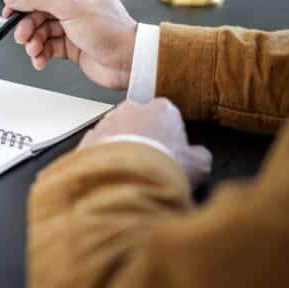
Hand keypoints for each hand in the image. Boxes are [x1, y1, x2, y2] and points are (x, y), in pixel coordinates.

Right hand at [2, 0, 136, 89]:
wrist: (128, 62)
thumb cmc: (111, 31)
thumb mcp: (70, 8)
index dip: (24, 0)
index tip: (9, 10)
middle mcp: (76, 4)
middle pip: (39, 10)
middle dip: (28, 25)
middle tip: (21, 36)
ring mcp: (74, 25)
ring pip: (42, 30)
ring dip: (34, 41)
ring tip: (34, 50)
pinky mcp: (72, 45)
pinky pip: (48, 46)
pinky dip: (41, 53)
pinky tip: (40, 59)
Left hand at [79, 98, 211, 185]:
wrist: (125, 180)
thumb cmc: (161, 168)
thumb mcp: (198, 165)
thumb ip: (200, 155)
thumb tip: (200, 156)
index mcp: (162, 109)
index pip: (168, 116)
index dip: (171, 137)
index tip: (171, 153)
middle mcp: (131, 109)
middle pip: (140, 122)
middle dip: (143, 139)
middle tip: (150, 163)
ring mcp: (106, 122)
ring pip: (116, 133)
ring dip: (122, 148)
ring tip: (131, 173)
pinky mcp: (87, 139)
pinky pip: (97, 147)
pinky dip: (103, 159)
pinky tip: (112, 175)